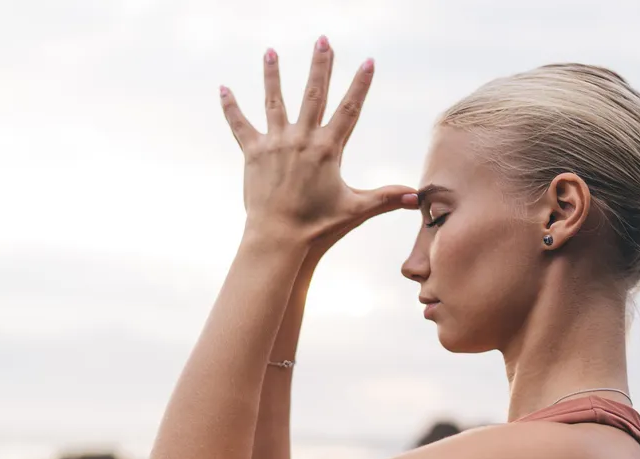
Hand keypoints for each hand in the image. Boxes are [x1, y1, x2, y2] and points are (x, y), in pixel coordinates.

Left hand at [220, 37, 418, 248]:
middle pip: (314, 94)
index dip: (360, 85)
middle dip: (320, 66)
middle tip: (323, 40)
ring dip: (272, 75)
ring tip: (271, 52)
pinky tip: (224, 89)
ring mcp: (276, 144)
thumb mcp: (356, 209)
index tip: (367, 62)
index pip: (349, 110)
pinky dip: (231, 108)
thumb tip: (416, 198)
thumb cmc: (319, 226)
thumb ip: (386, 198)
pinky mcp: (253, 153)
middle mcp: (302, 139)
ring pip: (274, 101)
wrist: (279, 237)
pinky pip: (240, 125)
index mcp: (328, 149)